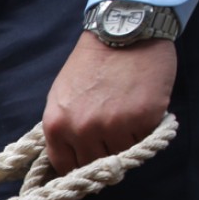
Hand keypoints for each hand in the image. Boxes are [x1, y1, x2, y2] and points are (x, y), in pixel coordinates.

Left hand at [43, 32, 175, 174]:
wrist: (122, 33)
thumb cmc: (89, 64)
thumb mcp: (60, 97)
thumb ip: (62, 129)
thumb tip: (68, 156)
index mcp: (56, 126)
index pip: (64, 165)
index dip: (77, 163)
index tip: (86, 157)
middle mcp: (82, 130)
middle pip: (92, 164)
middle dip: (101, 153)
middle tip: (110, 133)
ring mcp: (113, 127)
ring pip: (118, 156)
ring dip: (123, 143)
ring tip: (124, 118)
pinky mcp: (142, 120)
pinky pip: (142, 142)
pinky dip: (142, 132)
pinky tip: (139, 111)